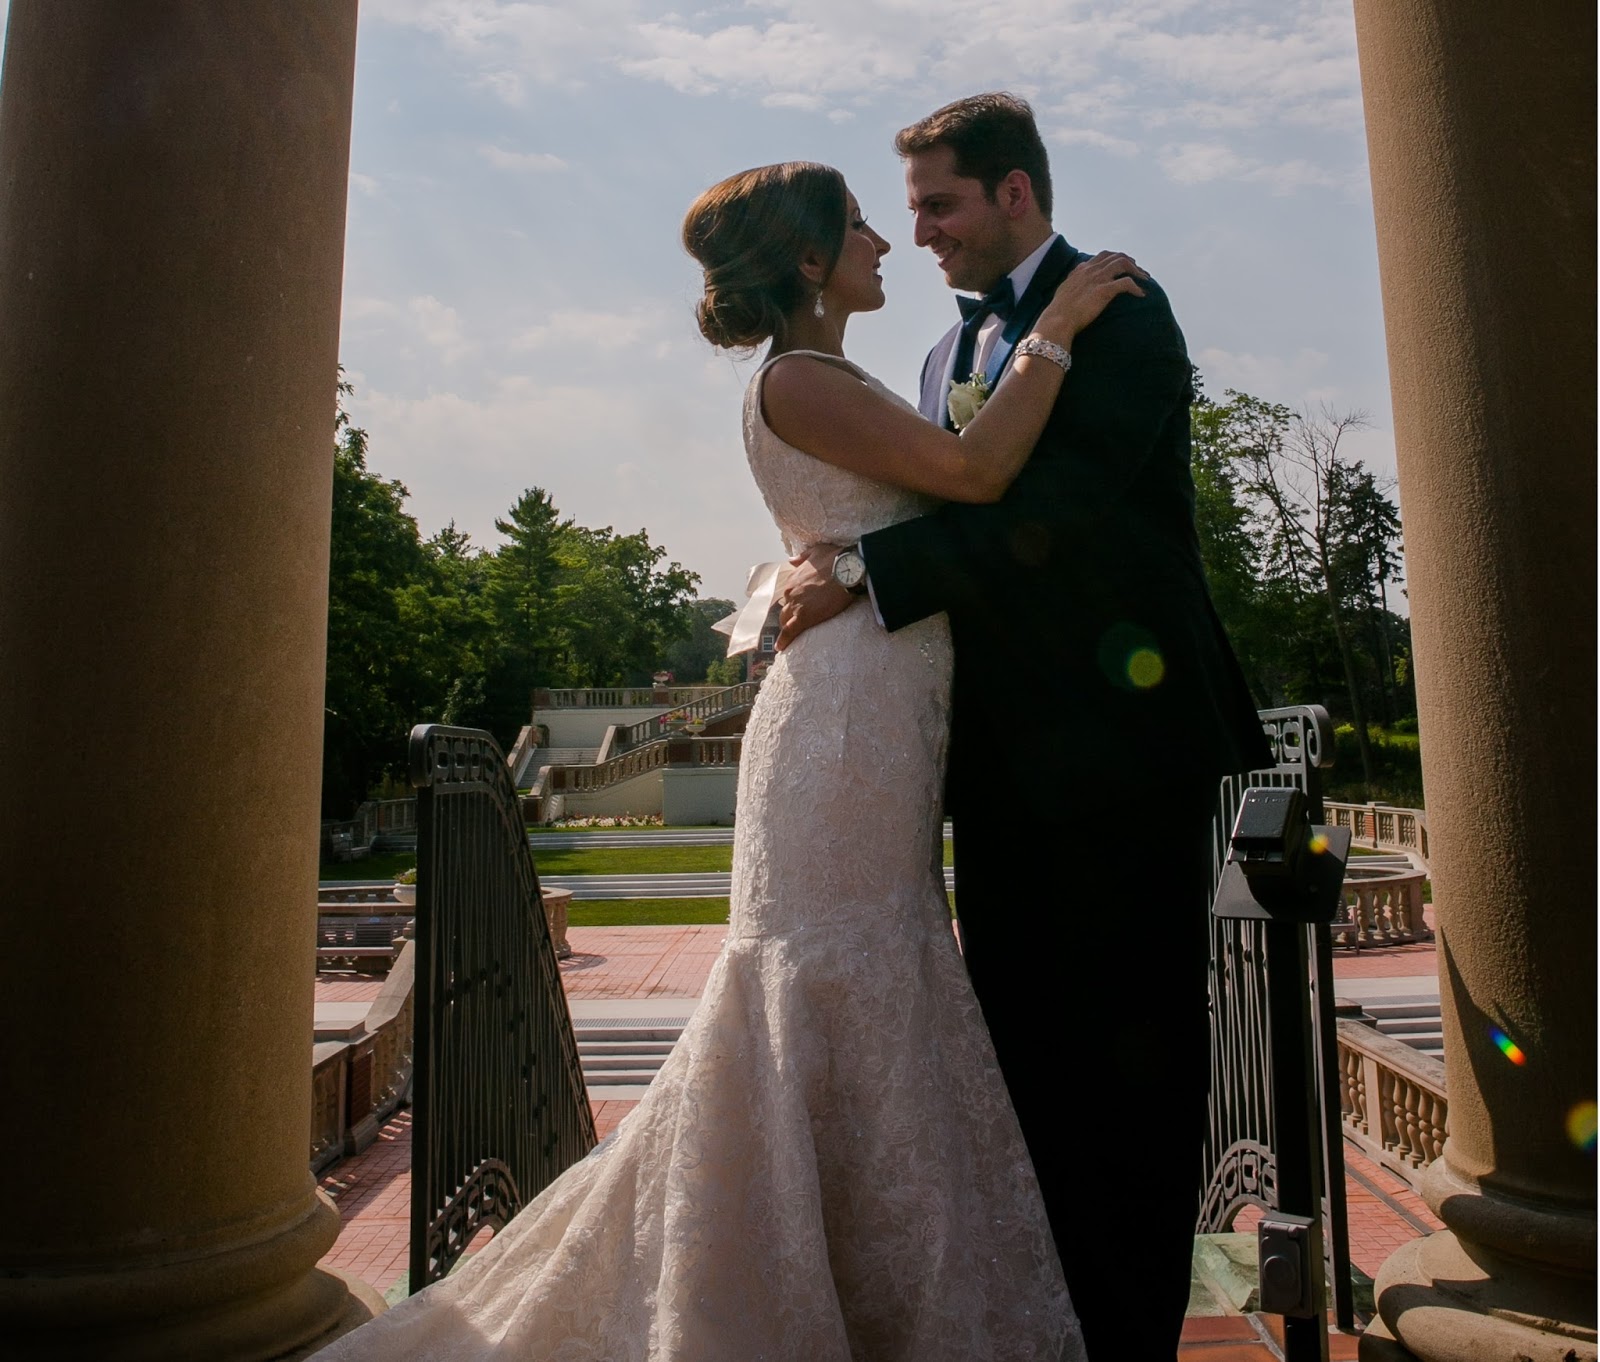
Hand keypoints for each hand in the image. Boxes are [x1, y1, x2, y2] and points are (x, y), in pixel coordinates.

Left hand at [776, 543, 854, 649]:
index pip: (789, 595)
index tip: (797, 607)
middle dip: (789, 616)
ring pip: (786, 621)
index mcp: (794, 579)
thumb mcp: (816, 551)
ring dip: (787, 628)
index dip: (793, 602)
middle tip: (796, 623)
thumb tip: (792, 560)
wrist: (848, 570)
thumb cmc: (835, 559)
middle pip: (785, 609)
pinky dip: (784, 640)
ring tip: (790, 637)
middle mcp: (791, 592)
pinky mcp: (804, 617)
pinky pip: (789, 632)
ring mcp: (796, 605)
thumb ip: (802, 557)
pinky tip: (781, 647)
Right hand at [1033, 250, 1147, 346]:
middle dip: (1131, 262)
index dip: (1117, 258)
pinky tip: (1141, 295)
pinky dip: (1136, 287)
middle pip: (1116, 256)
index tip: (1126, 266)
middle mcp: (1091, 270)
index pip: (1103, 256)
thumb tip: (1075, 280)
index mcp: (1082, 270)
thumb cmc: (1058, 312)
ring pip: (1123, 263)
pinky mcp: (1104, 290)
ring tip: (1145, 280)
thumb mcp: (1064, 291)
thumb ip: (1072, 282)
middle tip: (1140, 273)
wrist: (1057, 321)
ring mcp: (1098, 279)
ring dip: (1137, 271)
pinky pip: (1126, 283)